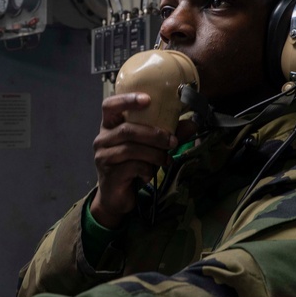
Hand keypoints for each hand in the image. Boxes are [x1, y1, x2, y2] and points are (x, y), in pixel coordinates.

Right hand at [90, 93, 192, 228]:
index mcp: (110, 126)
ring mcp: (103, 156)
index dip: (127, 99)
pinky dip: (147, 169)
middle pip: (127, 129)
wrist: (116, 196)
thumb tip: (193, 123)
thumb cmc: (131, 166)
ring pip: (131, 149)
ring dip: (154, 154)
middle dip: (154, 134)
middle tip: (173, 141)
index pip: (110, 105)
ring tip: (166, 159)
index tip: (148, 99)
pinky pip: (132, 166)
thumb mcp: (149, 148)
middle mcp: (102, 139)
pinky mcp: (109, 173)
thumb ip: (167, 134)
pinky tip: (150, 174)